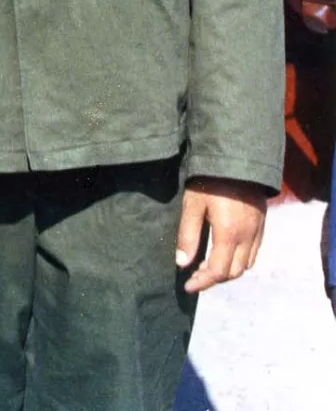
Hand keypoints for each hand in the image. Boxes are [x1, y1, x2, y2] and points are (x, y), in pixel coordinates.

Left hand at [176, 177, 266, 292]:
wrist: (237, 156)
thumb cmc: (210, 179)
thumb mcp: (193, 204)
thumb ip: (188, 235)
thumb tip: (182, 263)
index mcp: (229, 235)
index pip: (218, 272)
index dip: (202, 282)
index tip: (188, 286)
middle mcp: (248, 237)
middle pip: (235, 272)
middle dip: (215, 279)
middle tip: (196, 276)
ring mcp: (258, 230)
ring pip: (247, 263)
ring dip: (229, 270)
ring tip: (208, 265)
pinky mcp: (262, 222)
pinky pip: (255, 251)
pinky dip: (241, 259)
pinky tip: (226, 251)